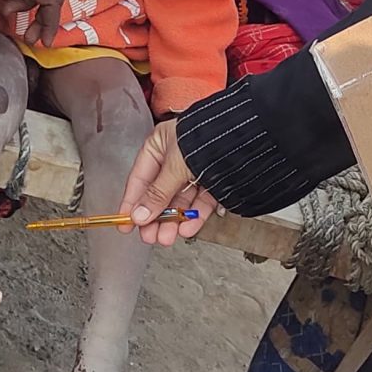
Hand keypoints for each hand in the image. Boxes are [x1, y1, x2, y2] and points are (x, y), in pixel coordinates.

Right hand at [122, 116, 218, 244]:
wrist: (245, 133)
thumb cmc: (207, 135)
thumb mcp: (175, 164)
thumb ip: (158, 192)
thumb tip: (139, 215)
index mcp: (160, 145)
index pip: (139, 179)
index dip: (132, 204)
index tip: (126, 224)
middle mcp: (176, 158)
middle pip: (160, 194)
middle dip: (155, 218)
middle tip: (150, 236)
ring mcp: (196, 170)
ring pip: (180, 201)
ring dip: (173, 221)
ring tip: (168, 237)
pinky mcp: (214, 180)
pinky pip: (201, 201)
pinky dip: (194, 216)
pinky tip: (187, 228)